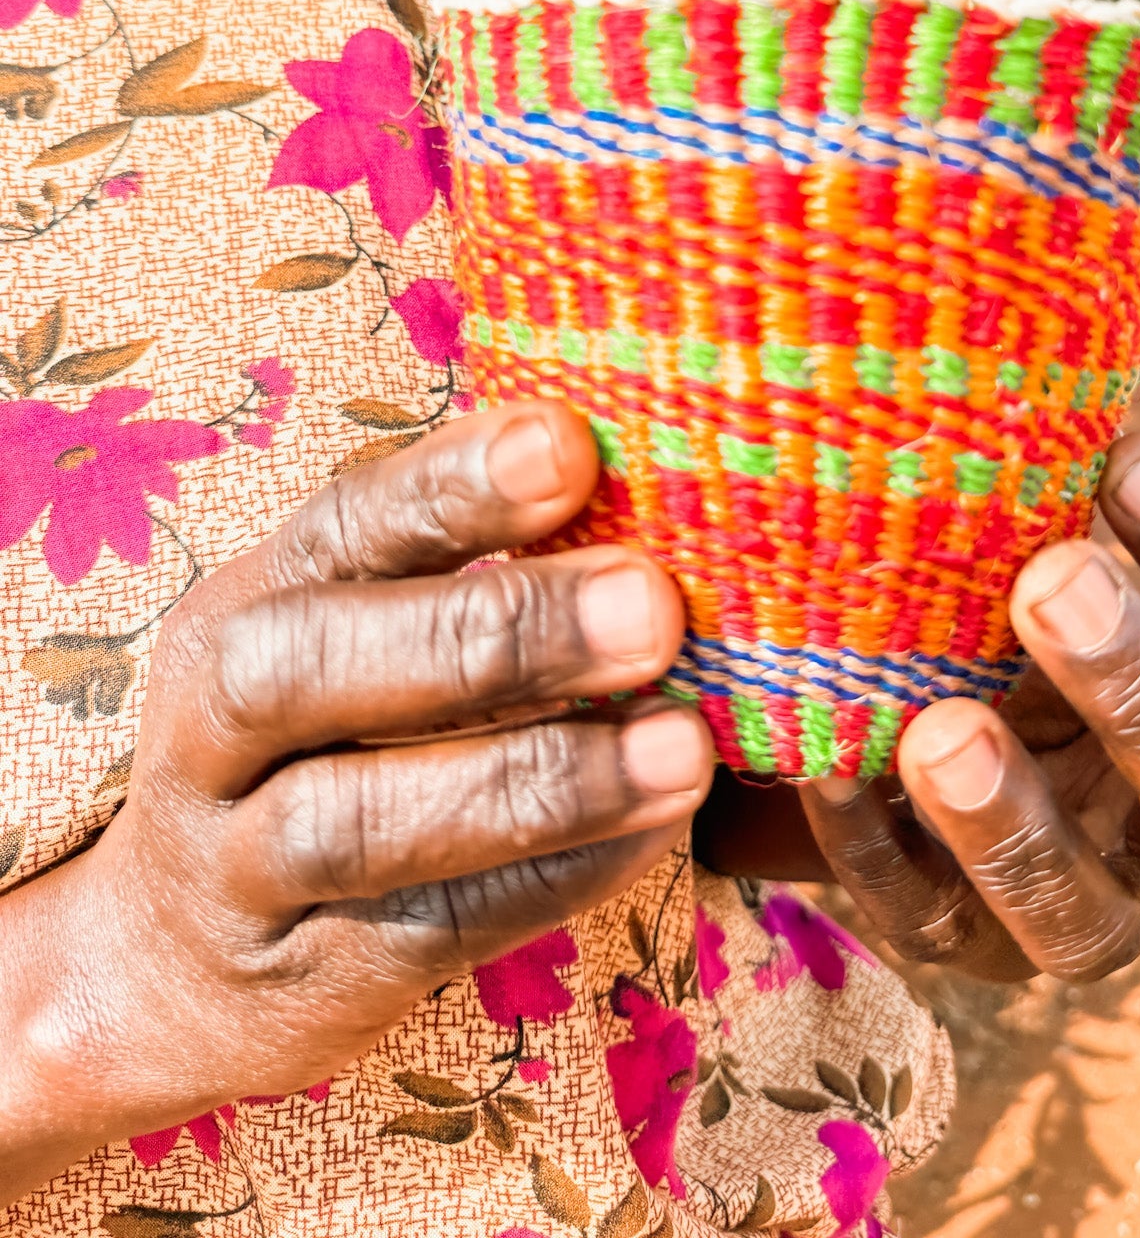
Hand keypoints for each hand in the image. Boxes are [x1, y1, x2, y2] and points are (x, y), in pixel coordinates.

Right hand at [0, 407, 712, 1203]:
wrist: (172, 965)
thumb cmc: (322, 745)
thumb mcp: (359, 636)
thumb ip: (471, 569)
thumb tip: (662, 497)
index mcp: (252, 603)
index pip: (341, 524)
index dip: (453, 484)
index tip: (570, 445)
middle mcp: (215, 729)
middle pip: (314, 665)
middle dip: (496, 631)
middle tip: (651, 609)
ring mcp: (241, 865)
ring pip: (357, 822)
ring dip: (536, 776)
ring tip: (680, 745)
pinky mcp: (307, 981)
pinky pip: (433, 928)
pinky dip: (552, 877)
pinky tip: (652, 832)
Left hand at [800, 433, 1139, 982]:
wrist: (894, 723)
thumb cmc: (991, 587)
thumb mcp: (1034, 536)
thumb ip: (1044, 470)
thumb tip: (1008, 315)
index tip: (1134, 456)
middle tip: (1049, 577)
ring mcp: (1083, 903)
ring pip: (1096, 922)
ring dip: (1019, 823)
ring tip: (937, 728)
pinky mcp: (966, 949)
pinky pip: (931, 927)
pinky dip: (876, 849)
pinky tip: (826, 763)